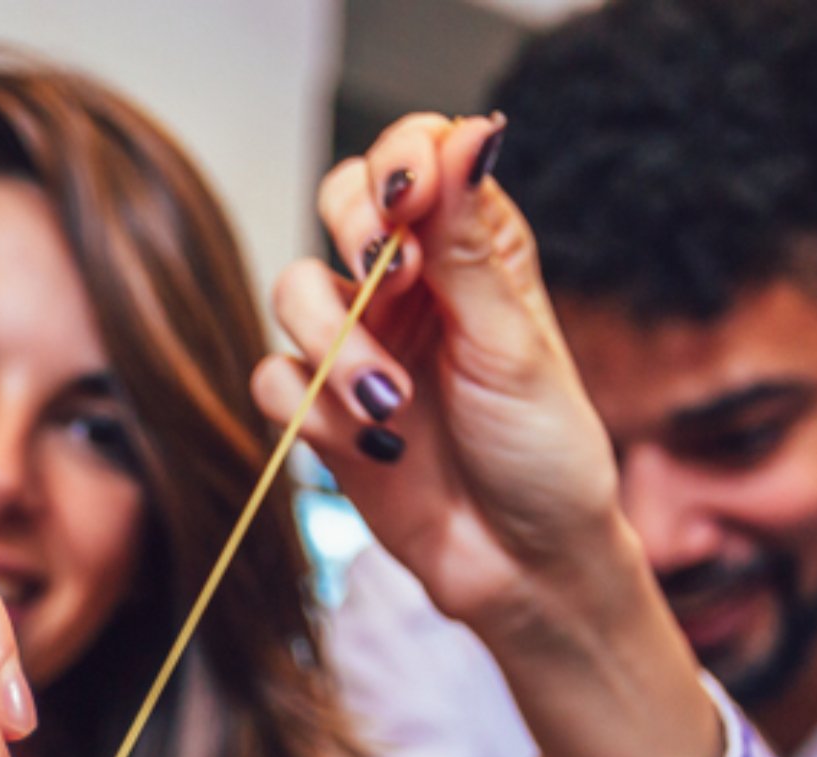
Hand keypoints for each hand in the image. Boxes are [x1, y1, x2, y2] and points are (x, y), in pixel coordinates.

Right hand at [257, 115, 633, 648]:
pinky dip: (312, 416)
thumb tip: (468, 134)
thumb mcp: (513, 345)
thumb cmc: (541, 456)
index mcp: (472, 250)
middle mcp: (411, 289)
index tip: (406, 207)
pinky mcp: (322, 414)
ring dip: (334, 349)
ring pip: (293, 294)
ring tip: (390, 406)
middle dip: (352, 237)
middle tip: (379, 279)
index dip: (398, 164)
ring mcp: (360, 349)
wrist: (519, 564)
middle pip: (339, 205)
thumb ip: (470, 246)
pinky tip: (375, 448)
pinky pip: (275, 384)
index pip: (415, 159)